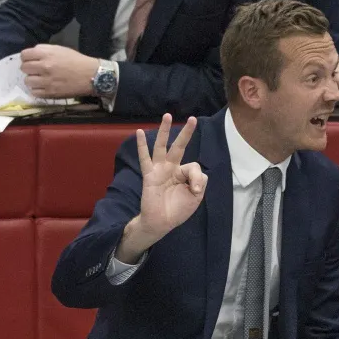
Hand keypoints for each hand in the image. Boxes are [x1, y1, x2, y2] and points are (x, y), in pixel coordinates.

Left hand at [20, 44, 104, 99]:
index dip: (26, 57)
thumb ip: (44, 50)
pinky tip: (44, 87)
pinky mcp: (49, 93)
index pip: (24, 55)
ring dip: (32, 80)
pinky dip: (37, 89)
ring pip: (27, 81)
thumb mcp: (60, 49)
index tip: (30, 60)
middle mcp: (44, 67)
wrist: (90, 75)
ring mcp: (46, 81)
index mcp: (46, 54)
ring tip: (40, 79)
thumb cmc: (76, 61)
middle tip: (36, 70)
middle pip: (24, 68)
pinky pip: (34, 92)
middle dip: (29, 68)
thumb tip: (32, 54)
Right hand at [116, 114, 206, 261]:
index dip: (196, 177)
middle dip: (186, 133)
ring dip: (165, 131)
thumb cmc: (178, 210)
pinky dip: (142, 146)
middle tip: (193, 119)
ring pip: (162, 147)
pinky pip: (145, 158)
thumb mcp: (196, 196)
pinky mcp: (150, 175)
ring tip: (168, 116)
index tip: (195, 190)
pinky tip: (139, 133)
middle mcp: (172, 168)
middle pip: (179, 146)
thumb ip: (199, 181)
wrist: (161, 222)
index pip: (193, 165)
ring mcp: (160, 170)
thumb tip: (197, 175)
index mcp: (184, 173)